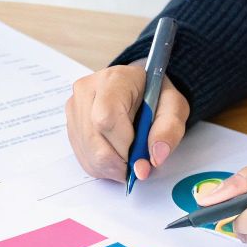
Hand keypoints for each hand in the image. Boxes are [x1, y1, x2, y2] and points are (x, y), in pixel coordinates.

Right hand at [65, 64, 189, 182]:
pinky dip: (104, 166)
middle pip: (95, 140)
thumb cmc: (155, 95)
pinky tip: (117, 155)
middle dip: (121, 161)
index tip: (142, 158)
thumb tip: (155, 156)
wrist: (139, 88)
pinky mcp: (71, 124)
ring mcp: (75, 108)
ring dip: (113, 167)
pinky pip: (84, 157)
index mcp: (114, 80)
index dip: (124, 146)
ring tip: (130, 156)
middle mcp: (87, 90)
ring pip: (89, 153)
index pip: (106, 118)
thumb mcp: (174, 106)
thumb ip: (169, 129)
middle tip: (139, 161)